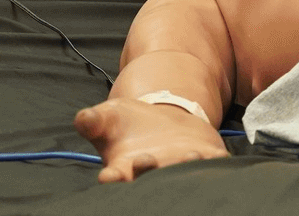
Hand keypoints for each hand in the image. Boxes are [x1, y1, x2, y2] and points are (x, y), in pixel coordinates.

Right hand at [74, 98, 225, 182]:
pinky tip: (216, 156)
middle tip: (145, 159)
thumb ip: (94, 120)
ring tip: (187, 155)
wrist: (165, 119)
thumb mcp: (110, 117)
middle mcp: (152, 173)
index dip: (112, 179)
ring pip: (182, 176)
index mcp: (124, 168)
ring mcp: (179, 169)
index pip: (115, 179)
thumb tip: (82, 118)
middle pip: (149, 181)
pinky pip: (211, 165)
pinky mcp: (204, 160)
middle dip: (148, 172)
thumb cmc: (129, 124)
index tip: (109, 174)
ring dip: (184, 168)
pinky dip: (214, 163)